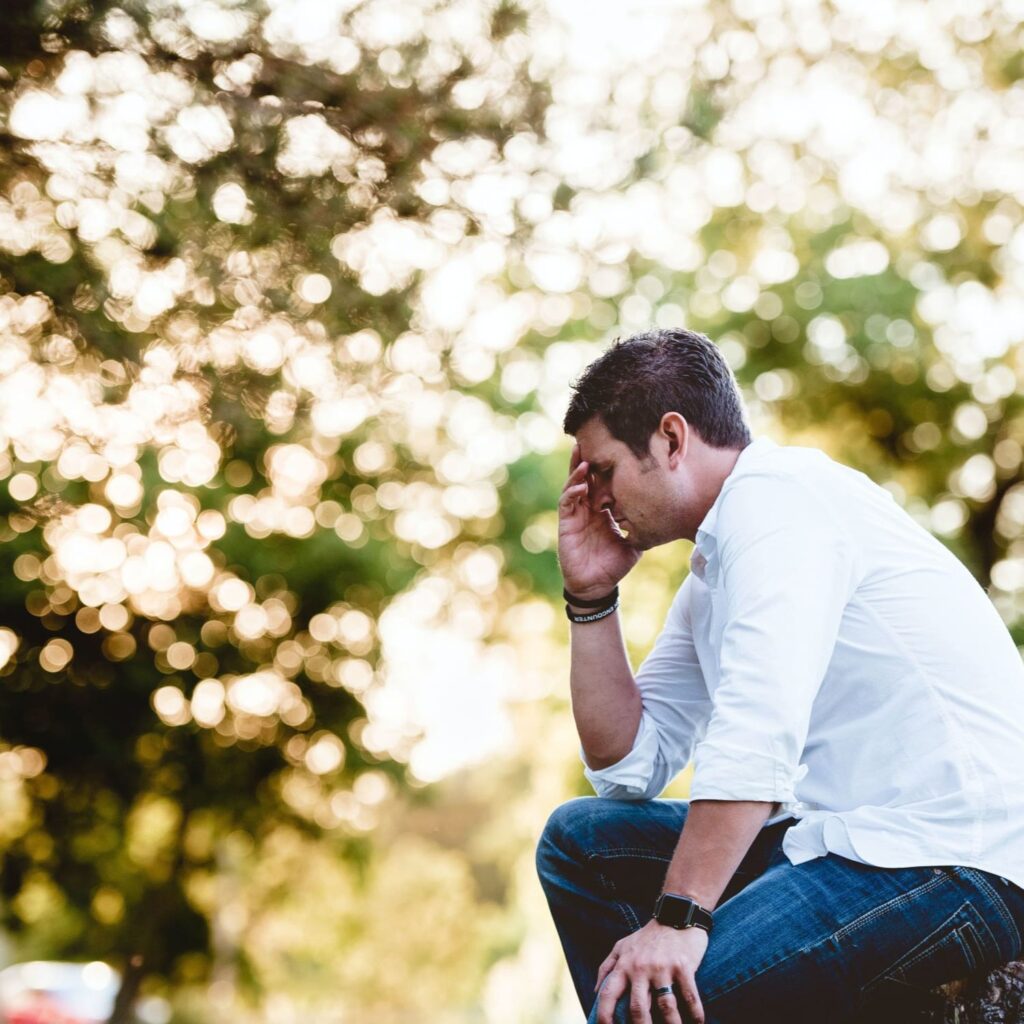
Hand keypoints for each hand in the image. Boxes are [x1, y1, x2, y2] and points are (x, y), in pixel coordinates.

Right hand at [558, 442, 640, 599]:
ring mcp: (575, 515)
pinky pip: (567, 503)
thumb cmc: (613, 564)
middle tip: (591, 439)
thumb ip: (642, 528)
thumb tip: (664, 517)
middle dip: (587, 460)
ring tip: (583, 458)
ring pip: (573, 486)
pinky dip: (573, 492)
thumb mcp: (634, 543)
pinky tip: (581, 485)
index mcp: (603, 510)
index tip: (614, 449)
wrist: (597, 585)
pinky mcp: (566, 524)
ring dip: (577, 472)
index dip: (606, 467)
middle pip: (585, 478)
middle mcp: (588, 508)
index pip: (603, 483)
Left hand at [594, 919, 708, 1023]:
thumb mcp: (622, 946)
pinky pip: (690, 997)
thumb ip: (607, 968)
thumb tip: (596, 992)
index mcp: (624, 965)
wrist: (675, 914)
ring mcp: (663, 967)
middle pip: (638, 1008)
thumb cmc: (647, 936)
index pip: (608, 994)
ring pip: (666, 1007)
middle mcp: (641, 967)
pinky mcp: (684, 966)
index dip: (604, 1015)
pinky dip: (695, 1015)